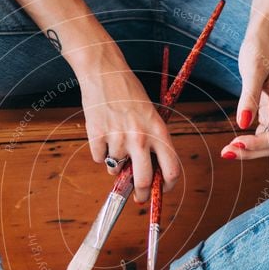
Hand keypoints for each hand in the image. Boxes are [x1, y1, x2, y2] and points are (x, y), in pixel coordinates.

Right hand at [76, 46, 179, 201]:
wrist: (105, 71)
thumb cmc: (129, 92)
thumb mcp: (150, 115)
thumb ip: (151, 142)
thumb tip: (146, 173)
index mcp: (158, 131)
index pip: (171, 169)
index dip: (167, 185)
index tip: (161, 189)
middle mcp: (140, 137)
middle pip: (143, 180)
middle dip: (140, 193)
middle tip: (138, 197)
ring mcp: (117, 136)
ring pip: (115, 168)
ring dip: (115, 163)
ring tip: (114, 141)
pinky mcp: (97, 135)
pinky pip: (99, 158)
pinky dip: (100, 152)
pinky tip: (103, 133)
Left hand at [221, 27, 268, 159]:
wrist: (265, 38)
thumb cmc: (260, 50)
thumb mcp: (252, 70)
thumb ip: (249, 97)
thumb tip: (242, 124)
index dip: (257, 145)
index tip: (234, 144)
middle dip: (251, 152)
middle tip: (225, 152)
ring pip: (267, 142)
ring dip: (249, 150)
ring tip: (226, 151)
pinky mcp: (268, 112)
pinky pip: (261, 135)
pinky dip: (249, 142)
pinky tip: (233, 142)